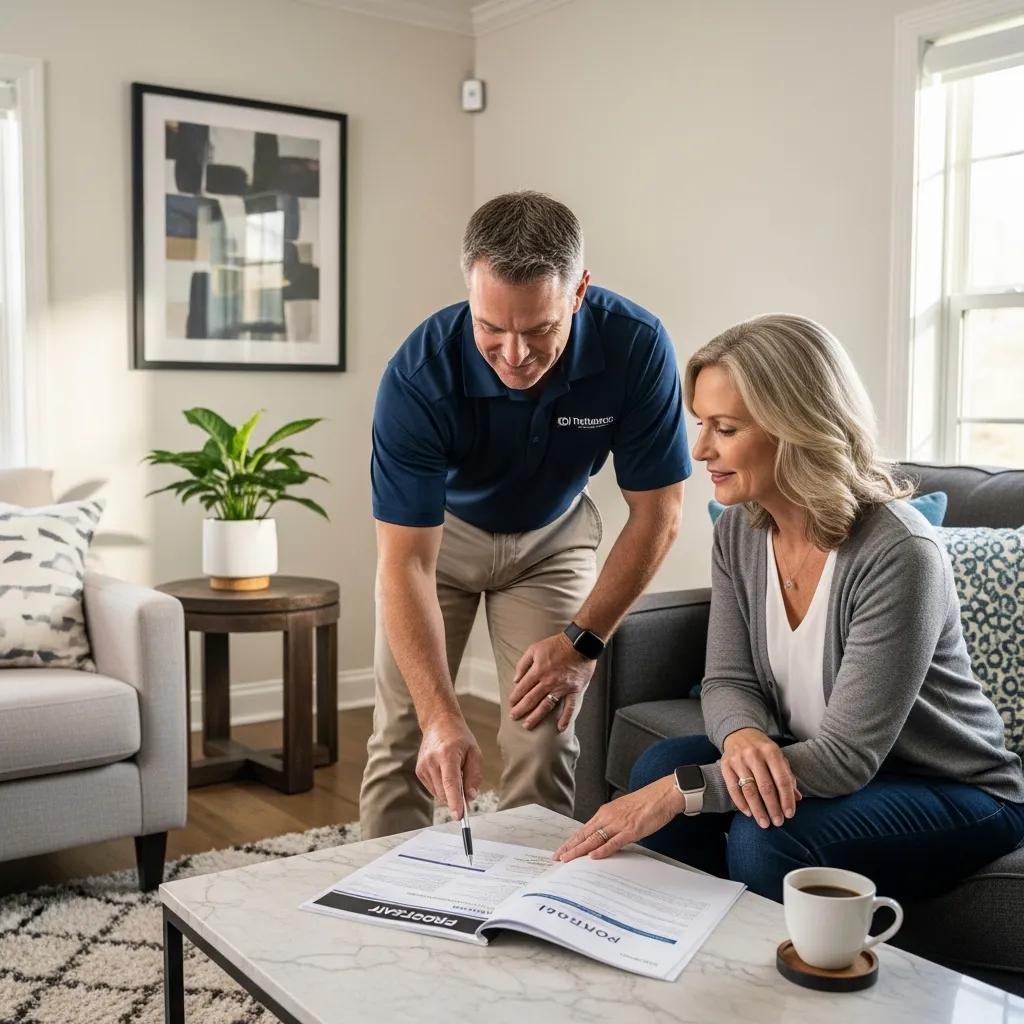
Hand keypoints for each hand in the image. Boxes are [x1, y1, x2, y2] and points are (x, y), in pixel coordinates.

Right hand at [415, 714, 482, 819]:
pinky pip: (434, 789)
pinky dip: (442, 787)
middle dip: (457, 796)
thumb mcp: (475, 752)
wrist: (439, 723)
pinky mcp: (419, 771)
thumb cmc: (459, 737)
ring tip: (454, 771)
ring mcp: (423, 767)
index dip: (455, 801)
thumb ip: (474, 776)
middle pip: (445, 792)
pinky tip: (445, 772)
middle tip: (466, 784)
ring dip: (449, 791)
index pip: (450, 782)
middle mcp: (432, 761)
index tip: (458, 815)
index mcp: (447, 754)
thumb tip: (470, 797)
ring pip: (439, 794)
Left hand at [508, 632, 596, 731]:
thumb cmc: (556, 645)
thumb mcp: (534, 649)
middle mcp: (548, 681)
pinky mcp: (575, 690)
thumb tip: (515, 679)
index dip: (515, 697)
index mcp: (538, 671)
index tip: (511, 703)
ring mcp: (562, 687)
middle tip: (514, 717)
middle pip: (531, 699)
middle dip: (521, 709)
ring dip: (536, 717)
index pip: (522, 688)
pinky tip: (560, 728)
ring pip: (546, 706)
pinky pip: (570, 707)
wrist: (580, 643)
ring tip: (528, 725)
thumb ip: (523, 664)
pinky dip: (566, 718)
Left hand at [553, 776, 684, 861]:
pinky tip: (593, 856)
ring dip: (580, 850)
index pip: (584, 829)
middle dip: (570, 847)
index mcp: (606, 812)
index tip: (561, 850)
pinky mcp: (631, 830)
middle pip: (584, 834)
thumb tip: (604, 836)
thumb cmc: (645, 802)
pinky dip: (603, 849)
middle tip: (557, 858)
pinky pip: (614, 842)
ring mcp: (619, 824)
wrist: (662, 794)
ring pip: (594, 839)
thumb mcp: (623, 811)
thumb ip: (612, 823)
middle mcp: (608, 817)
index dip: (572, 841)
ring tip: (568, 859)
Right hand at [721, 728, 801, 827]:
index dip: (786, 799)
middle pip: (765, 787)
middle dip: (773, 808)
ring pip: (749, 790)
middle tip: (778, 822)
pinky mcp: (725, 765)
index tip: (789, 814)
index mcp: (771, 751)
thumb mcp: (777, 757)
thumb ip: (787, 776)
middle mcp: (754, 754)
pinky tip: (748, 813)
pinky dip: (741, 803)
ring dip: (758, 809)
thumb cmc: (762, 749)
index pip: (782, 779)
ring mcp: (738, 760)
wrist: (739, 733)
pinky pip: (733, 788)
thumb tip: (797, 798)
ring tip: (764, 823)